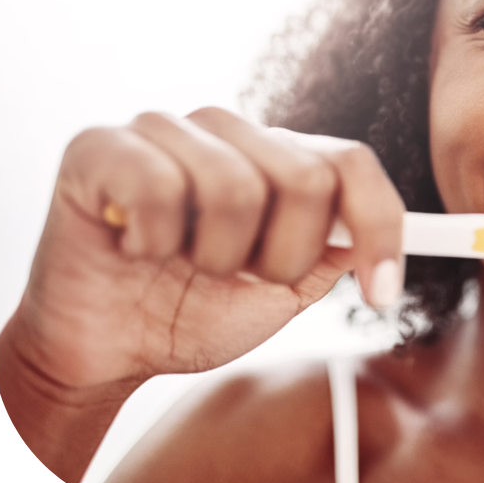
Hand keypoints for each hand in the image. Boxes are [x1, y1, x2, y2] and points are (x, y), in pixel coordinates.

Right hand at [6, 107, 405, 393]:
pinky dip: (153, 242)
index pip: (352, 162)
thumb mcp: (283, 291)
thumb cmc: (192, 312)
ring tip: (183, 264)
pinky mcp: (100, 145)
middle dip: (282, 257)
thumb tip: (383, 228)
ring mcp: (164, 129)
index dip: (380, 227)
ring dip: (215, 257)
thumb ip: (334, 251)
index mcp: (277, 157)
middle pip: (306, 177)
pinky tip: (137, 248)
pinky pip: (157, 187)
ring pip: (235, 187)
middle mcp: (228, 131)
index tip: (383, 294)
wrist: (107, 352)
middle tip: (240, 279)